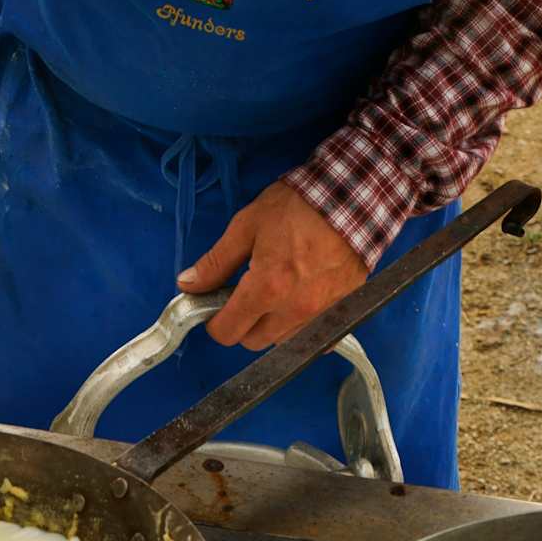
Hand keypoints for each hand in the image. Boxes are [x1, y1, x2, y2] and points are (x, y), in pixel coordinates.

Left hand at [177, 181, 368, 350]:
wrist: (354, 199)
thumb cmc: (298, 207)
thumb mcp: (246, 225)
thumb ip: (216, 262)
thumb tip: (187, 285)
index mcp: (266, 290)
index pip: (227, 332)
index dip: (214, 321)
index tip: (215, 303)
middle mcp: (294, 311)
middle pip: (253, 342)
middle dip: (241, 323)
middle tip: (244, 293)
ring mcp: (321, 315)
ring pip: (283, 342)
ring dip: (271, 325)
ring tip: (275, 292)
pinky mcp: (343, 311)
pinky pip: (314, 337)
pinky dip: (302, 327)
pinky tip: (301, 300)